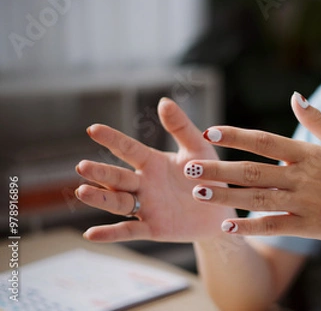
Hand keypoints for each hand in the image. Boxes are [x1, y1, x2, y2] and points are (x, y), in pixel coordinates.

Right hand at [76, 98, 234, 242]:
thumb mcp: (198, 149)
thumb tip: (164, 101)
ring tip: (82, 191)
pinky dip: (111, 233)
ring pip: (118, 202)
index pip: (128, 149)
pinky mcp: (153, 228)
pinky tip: (91, 234)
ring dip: (100, 198)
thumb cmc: (209, 176)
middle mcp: (144, 184)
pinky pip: (129, 231)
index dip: (112, 139)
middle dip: (100, 172)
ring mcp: (146, 207)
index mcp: (152, 162)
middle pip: (118, 177)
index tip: (93, 129)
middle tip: (82, 166)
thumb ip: (181, 127)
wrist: (221, 210)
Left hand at [183, 93, 320, 252]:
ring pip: (257, 199)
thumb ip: (318, 119)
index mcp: (309, 154)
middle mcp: (302, 177)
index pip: (265, 142)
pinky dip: (251, 226)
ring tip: (199, 191)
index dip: (237, 136)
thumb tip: (295, 96)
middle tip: (190, 166)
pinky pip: (274, 225)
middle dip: (220, 169)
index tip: (210, 131)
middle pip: (254, 172)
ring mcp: (304, 203)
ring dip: (226, 196)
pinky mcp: (307, 226)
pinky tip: (228, 225)